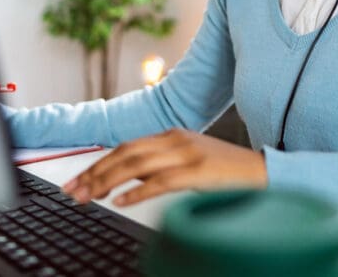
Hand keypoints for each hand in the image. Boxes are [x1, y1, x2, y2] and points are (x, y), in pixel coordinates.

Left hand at [62, 129, 266, 206]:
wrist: (265, 173)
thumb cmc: (226, 173)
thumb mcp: (189, 162)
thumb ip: (160, 166)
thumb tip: (126, 180)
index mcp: (172, 135)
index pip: (125, 147)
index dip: (98, 164)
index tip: (76, 181)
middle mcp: (176, 140)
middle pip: (125, 153)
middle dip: (94, 172)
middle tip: (72, 191)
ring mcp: (188, 153)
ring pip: (137, 165)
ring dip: (107, 182)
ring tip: (88, 197)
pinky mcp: (199, 171)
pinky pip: (161, 181)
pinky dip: (137, 192)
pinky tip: (120, 202)